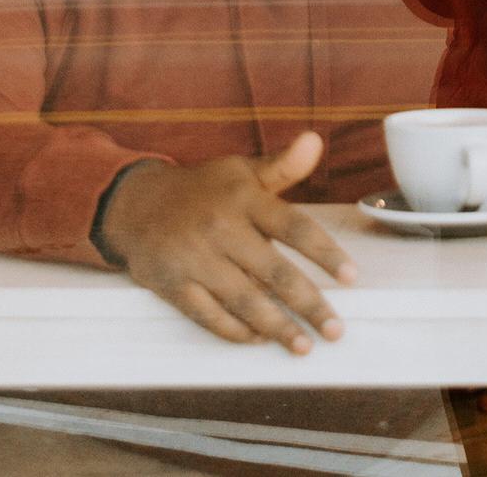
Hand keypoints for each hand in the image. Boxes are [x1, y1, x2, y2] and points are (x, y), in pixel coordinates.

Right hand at [97, 131, 357, 353]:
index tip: (352, 276)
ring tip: (303, 345)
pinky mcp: (172, 284)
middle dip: (308, 303)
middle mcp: (221, 229)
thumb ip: (283, 165)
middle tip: (335, 330)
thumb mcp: (242, 172)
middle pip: (274, 272)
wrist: (135, 204)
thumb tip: (315, 141)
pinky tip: (259, 340)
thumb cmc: (203, 190)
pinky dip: (235, 331)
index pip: (294, 228)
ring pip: (244, 299)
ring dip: (277, 326)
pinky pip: (208, 315)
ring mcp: (195, 259)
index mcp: (245, 200)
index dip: (325, 253)